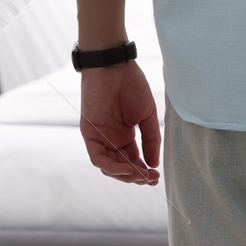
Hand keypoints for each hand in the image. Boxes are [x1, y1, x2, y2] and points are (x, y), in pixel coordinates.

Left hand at [79, 61, 160, 183]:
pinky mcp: (89, 133)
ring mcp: (99, 137)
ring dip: (124, 175)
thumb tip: (153, 164)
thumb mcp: (147, 116)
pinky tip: (126, 169)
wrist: (114, 66)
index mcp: (124, 136)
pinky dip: (111, 167)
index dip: (143, 172)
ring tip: (140, 176)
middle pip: (121, 167)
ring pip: (108, 166)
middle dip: (135, 176)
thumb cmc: (132, 86)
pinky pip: (97, 157)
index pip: (133, 161)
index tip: (156, 177)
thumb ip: (150, 140)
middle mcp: (111, 139)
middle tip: (150, 179)